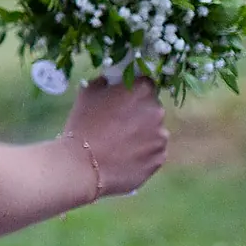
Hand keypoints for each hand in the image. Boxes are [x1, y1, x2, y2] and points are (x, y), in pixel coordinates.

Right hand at [63, 77, 168, 197]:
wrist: (84, 163)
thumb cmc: (83, 123)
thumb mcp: (88, 92)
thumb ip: (105, 82)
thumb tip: (111, 82)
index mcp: (142, 91)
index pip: (146, 83)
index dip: (134, 90)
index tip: (123, 98)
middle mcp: (157, 111)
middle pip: (151, 107)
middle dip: (139, 111)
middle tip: (119, 121)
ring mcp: (161, 136)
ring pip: (154, 130)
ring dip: (142, 132)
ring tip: (120, 142)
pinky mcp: (160, 158)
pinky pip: (153, 150)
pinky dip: (143, 151)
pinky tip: (125, 156)